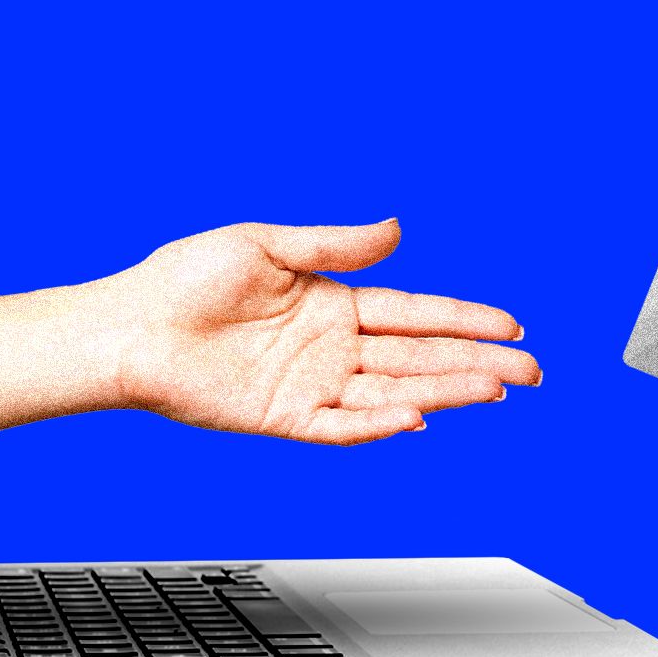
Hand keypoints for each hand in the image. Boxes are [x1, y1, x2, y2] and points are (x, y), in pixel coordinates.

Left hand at [103, 218, 539, 444]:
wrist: (126, 327)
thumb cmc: (183, 280)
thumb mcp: (266, 244)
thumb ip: (335, 243)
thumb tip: (396, 229)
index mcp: (332, 303)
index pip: (414, 314)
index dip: (464, 319)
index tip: (510, 325)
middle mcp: (330, 348)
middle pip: (419, 357)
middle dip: (477, 362)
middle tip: (530, 370)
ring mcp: (311, 385)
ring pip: (395, 392)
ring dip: (446, 391)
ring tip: (495, 391)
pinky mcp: (283, 418)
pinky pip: (341, 426)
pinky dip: (379, 424)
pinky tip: (418, 417)